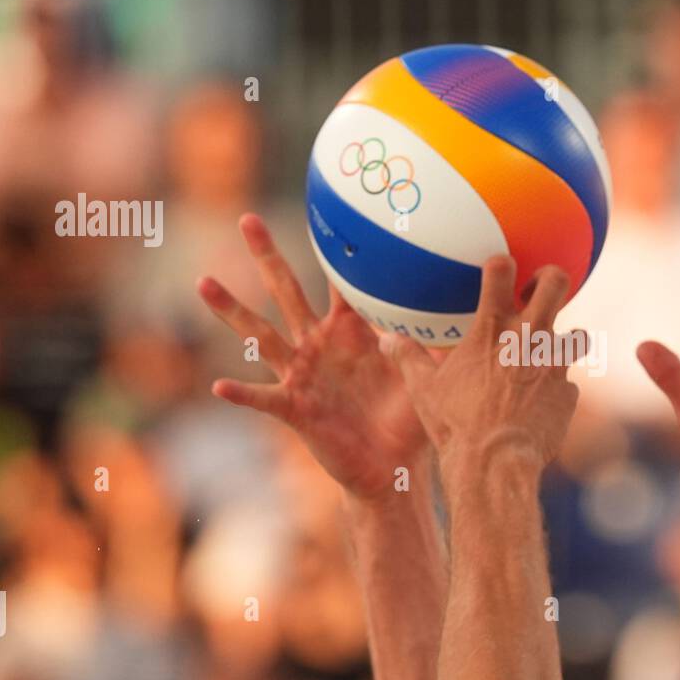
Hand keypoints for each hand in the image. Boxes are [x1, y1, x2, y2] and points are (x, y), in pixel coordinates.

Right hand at [198, 213, 428, 498]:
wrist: (391, 469)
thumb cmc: (409, 421)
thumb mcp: (426, 375)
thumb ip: (440, 341)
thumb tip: (475, 306)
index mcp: (349, 333)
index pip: (338, 282)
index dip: (332, 250)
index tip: (323, 210)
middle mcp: (318, 346)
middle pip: (287, 291)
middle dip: (267, 255)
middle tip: (248, 217)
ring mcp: (301, 375)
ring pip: (261, 334)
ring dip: (232, 309)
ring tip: (203, 281)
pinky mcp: (294, 408)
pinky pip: (264, 398)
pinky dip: (243, 393)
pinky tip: (219, 386)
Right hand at [379, 256, 582, 476]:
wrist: (494, 463)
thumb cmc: (455, 423)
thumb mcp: (424, 389)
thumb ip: (408, 358)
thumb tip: (385, 340)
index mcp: (492, 328)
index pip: (501, 270)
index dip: (501, 263)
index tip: (499, 268)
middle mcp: (530, 337)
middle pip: (557, 282)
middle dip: (552, 277)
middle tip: (538, 289)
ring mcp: (554, 364)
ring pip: (574, 336)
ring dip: (562, 341)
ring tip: (545, 355)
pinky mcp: (568, 393)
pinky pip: (566, 383)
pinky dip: (555, 389)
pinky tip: (539, 404)